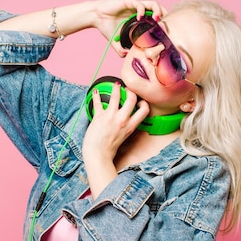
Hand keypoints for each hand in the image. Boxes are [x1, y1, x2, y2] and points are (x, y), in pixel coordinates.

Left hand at [82, 82, 149, 197]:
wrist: (98, 155)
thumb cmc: (109, 149)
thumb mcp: (123, 137)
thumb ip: (126, 127)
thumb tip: (125, 119)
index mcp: (130, 126)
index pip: (144, 110)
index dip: (143, 103)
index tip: (139, 101)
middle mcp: (122, 120)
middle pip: (132, 99)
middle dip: (131, 91)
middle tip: (127, 89)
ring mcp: (111, 117)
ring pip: (116, 96)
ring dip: (116, 88)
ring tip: (115, 85)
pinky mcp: (99, 116)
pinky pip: (97, 102)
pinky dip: (96, 95)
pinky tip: (95, 91)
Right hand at [92, 0, 167, 56]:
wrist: (96, 17)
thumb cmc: (106, 26)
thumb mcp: (115, 42)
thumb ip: (121, 49)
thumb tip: (127, 56)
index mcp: (138, 19)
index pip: (155, 19)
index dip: (161, 24)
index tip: (162, 33)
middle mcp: (139, 11)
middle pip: (158, 10)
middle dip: (164, 17)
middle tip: (163, 27)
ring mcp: (135, 5)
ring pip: (153, 4)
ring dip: (157, 11)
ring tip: (156, 20)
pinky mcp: (129, 2)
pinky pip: (140, 4)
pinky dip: (142, 11)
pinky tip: (140, 18)